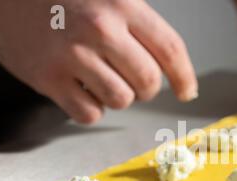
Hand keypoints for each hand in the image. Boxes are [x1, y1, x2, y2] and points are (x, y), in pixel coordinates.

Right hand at [0, 0, 197, 123]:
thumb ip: (138, 23)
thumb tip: (170, 63)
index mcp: (122, 4)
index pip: (170, 49)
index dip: (184, 76)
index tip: (188, 92)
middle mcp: (100, 29)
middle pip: (148, 82)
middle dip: (146, 89)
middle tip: (134, 81)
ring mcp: (72, 55)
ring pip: (121, 101)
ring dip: (117, 96)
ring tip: (100, 78)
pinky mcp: (48, 78)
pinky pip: (89, 114)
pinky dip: (90, 108)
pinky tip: (80, 89)